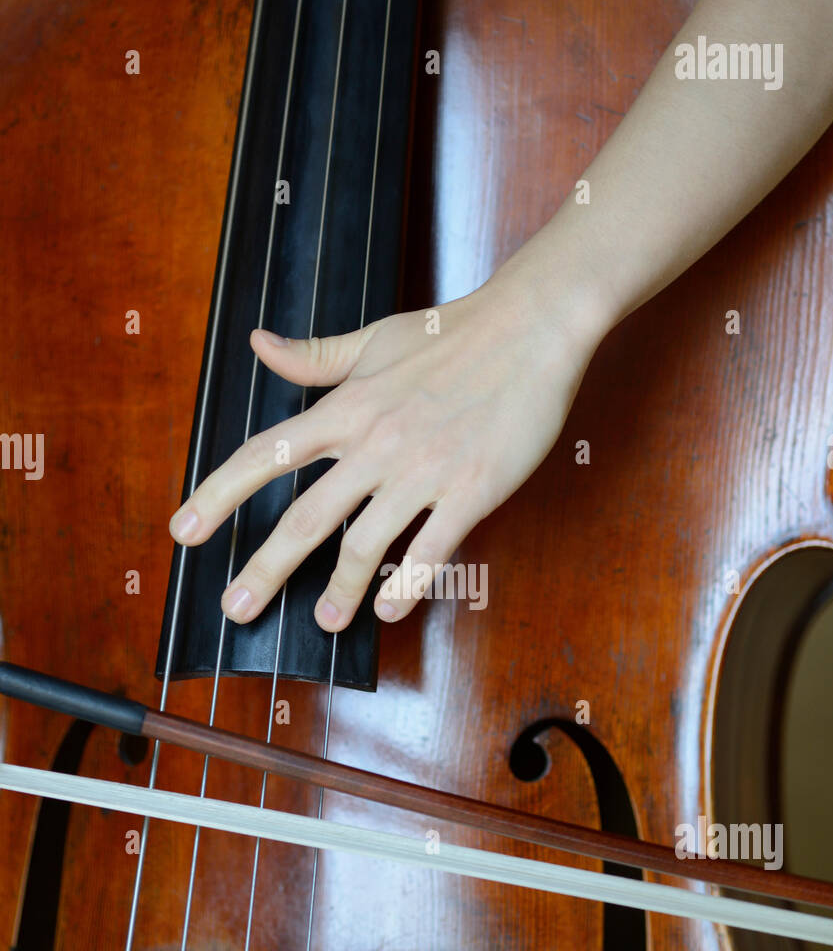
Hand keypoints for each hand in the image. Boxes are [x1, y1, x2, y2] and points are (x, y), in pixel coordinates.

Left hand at [169, 265, 601, 630]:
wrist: (530, 327)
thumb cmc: (453, 333)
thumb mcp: (373, 340)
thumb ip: (313, 357)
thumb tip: (258, 345)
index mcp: (347, 409)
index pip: (266, 455)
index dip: (218, 495)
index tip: (183, 530)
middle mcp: (375, 443)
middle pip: (305, 517)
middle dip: (264, 569)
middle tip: (235, 607)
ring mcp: (423, 470)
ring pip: (365, 544)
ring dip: (339, 592)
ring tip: (325, 622)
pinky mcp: (471, 489)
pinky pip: (431, 551)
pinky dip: (406, 587)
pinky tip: (391, 610)